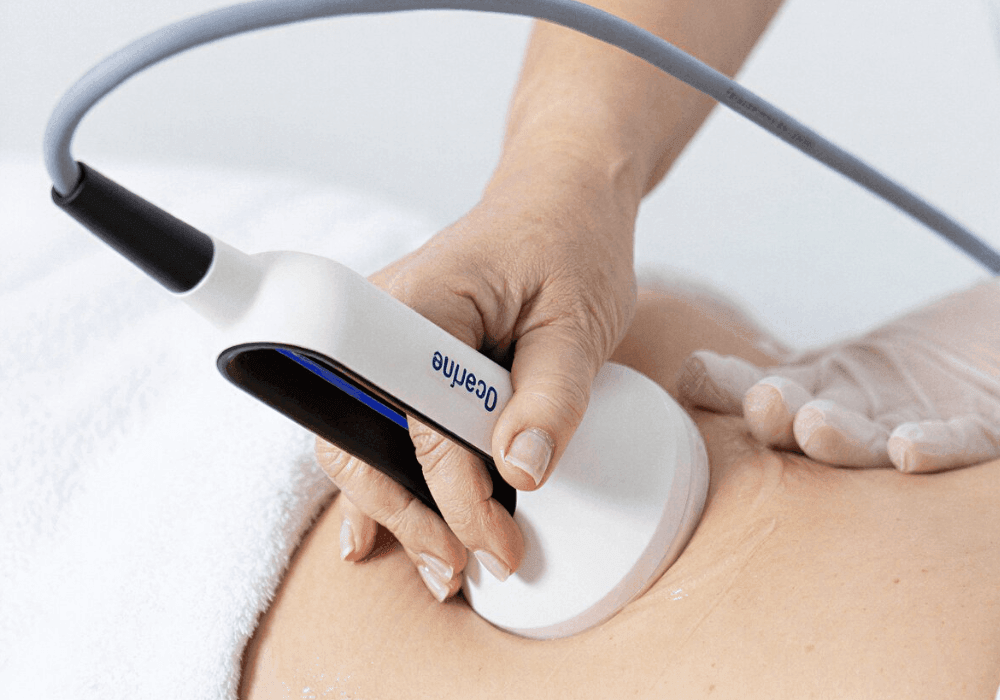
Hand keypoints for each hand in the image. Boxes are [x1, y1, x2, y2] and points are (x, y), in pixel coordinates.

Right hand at [316, 154, 637, 600]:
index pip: (417, 419)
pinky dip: (387, 482)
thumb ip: (552, 395)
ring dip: (395, 510)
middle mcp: (381, 322)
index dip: (453, 491)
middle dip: (404, 515)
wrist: (560, 199)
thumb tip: (521, 473)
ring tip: (440, 567)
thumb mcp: (579, 319)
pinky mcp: (404, 360)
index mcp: (417, 304)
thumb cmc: (570, 242)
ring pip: (362, 441)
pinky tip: (376, 535)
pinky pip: (379, 426)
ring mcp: (384, 342)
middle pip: (357, 439)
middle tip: (458, 568)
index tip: (497, 543)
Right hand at [677, 279, 999, 472]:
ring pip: (870, 446)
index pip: (760, 395)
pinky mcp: (984, 431)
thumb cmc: (921, 359)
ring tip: (814, 425)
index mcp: (816, 401)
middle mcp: (857, 426)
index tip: (697, 374)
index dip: (726, 387)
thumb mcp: (837, 361)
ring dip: (841, 441)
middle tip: (764, 405)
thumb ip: (776, 371)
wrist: (993, 351)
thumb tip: (692, 371)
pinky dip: (935, 448)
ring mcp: (914, 432)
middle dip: (782, 418)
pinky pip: (961, 444)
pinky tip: (908, 449)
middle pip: (809, 429)